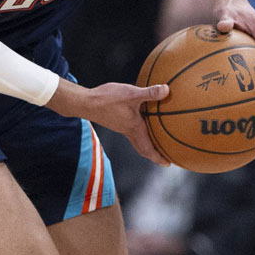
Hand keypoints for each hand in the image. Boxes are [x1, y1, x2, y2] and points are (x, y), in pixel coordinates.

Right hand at [54, 80, 169, 165]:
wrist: (85, 102)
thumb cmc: (107, 99)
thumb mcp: (131, 94)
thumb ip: (149, 92)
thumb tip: (167, 90)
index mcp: (135, 129)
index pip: (148, 149)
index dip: (159, 158)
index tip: (169, 163)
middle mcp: (128, 131)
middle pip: (143, 149)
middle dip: (155, 155)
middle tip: (166, 158)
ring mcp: (121, 127)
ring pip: (138, 141)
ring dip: (148, 145)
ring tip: (158, 143)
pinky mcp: (117, 121)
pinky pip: (132, 132)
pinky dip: (141, 133)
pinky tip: (143, 122)